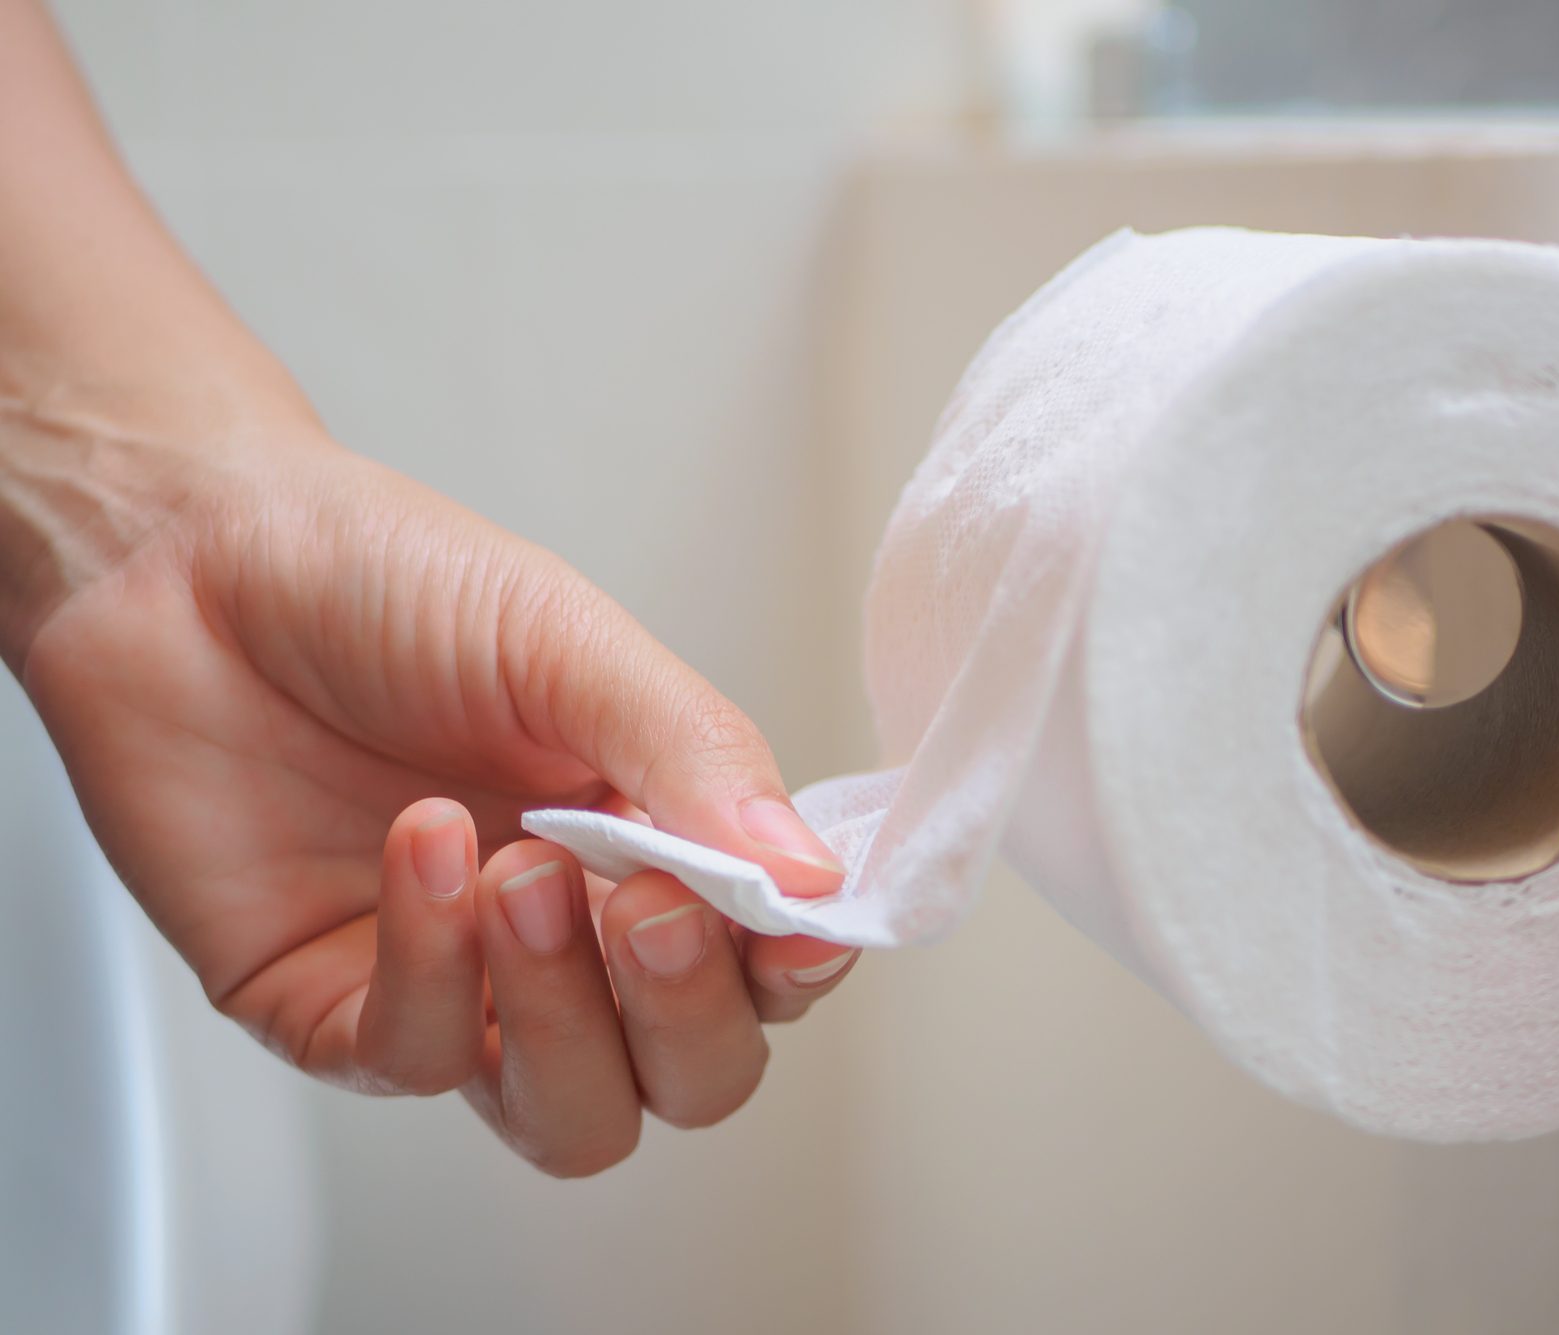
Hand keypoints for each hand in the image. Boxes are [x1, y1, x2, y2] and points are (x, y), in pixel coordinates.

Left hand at [14, 422, 858, 1175]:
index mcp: (653, 840)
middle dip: (687, 1012)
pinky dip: (432, 964)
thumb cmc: (384, 578)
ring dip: (566, 1017)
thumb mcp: (570, 643)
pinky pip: (418, 1060)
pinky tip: (419, 845)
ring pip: (572, 1115)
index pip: (767, 963)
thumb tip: (815, 879)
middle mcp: (571, 933)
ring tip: (523, 877)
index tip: (794, 931)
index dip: (794, 970)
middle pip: (691, 1074)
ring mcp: (460, 984)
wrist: (184, 557)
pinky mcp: (336, 1013)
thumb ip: (696, 758)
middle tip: (649, 905)